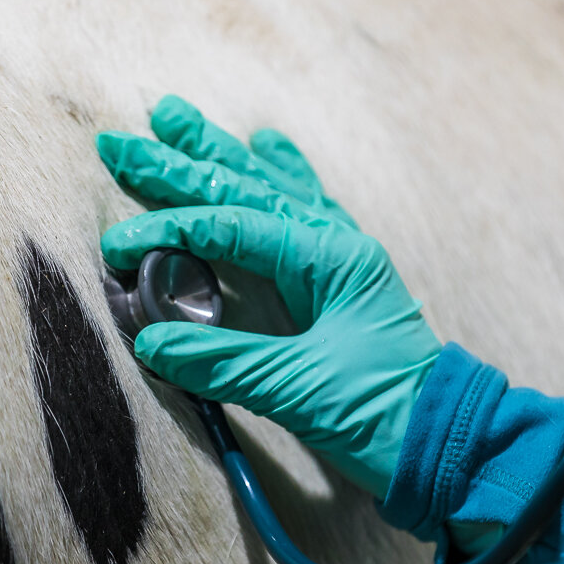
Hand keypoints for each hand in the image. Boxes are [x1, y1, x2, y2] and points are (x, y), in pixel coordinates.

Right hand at [98, 96, 441, 496]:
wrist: (447, 445)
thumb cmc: (383, 416)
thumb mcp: (297, 391)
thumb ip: (222, 362)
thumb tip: (151, 341)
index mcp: (329, 259)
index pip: (232, 228)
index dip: (170, 231)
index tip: (117, 245)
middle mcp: (335, 245)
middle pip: (245, 190)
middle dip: (179, 164)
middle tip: (122, 140)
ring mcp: (340, 259)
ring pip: (269, 189)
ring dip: (220, 155)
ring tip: (176, 117)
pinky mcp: (340, 281)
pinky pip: (302, 211)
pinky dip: (277, 177)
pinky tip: (267, 146)